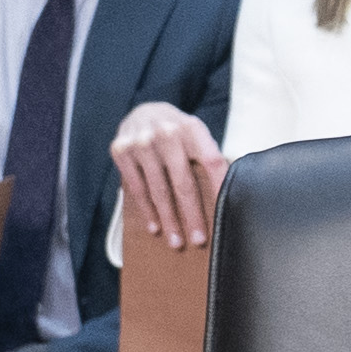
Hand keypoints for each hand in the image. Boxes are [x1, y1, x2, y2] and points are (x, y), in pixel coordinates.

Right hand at [111, 103, 227, 248]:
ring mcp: (142, 141)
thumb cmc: (176, 131)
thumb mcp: (195, 135)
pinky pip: (137, 188)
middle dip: (192, 215)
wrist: (143, 110)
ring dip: (168, 219)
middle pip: (184, 182)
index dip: (220, 187)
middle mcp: (167, 132)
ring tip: (176, 241)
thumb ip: (208, 156)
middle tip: (198, 239)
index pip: (212, 161)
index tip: (225, 212)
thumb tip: (228, 193)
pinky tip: (155, 226)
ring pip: (159, 190)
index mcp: (192, 128)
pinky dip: (147, 210)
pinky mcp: (122, 150)